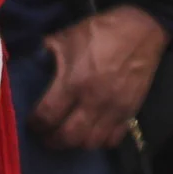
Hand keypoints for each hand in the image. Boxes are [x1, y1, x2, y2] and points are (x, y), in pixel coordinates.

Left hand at [29, 5, 167, 152]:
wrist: (141, 30)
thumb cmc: (101, 31)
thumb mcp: (68, 36)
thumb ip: (47, 53)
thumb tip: (31, 64)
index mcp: (74, 81)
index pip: (48, 115)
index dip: (36, 123)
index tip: (33, 122)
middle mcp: (93, 100)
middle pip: (67, 136)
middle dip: (52, 139)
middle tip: (46, 135)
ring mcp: (113, 109)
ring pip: (89, 143)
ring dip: (75, 143)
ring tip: (68, 136)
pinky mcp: (129, 112)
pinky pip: (112, 140)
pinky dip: (99, 142)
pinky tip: (91, 133)